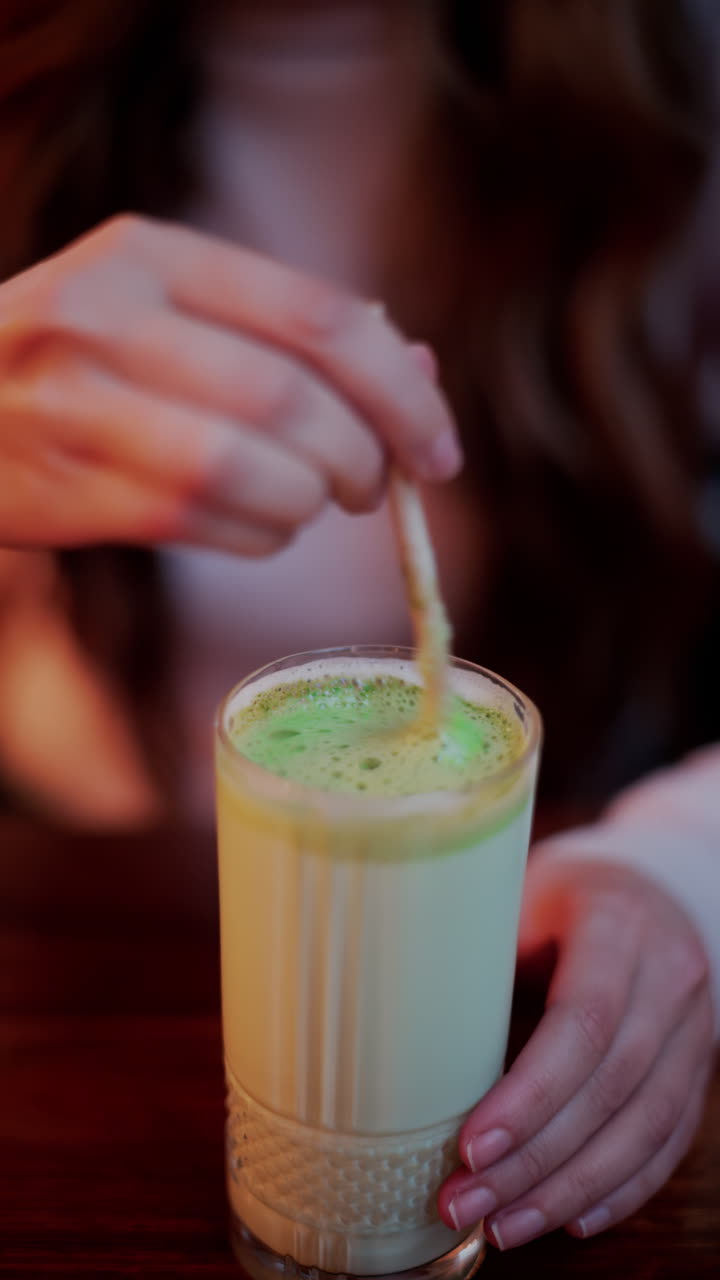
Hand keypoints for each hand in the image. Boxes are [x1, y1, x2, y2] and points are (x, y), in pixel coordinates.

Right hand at [0, 215, 459, 553]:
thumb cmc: (78, 363)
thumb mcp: (168, 309)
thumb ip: (286, 335)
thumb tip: (418, 369)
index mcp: (151, 254)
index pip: (321, 320)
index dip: (403, 394)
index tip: (439, 449)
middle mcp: (108, 316)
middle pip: (295, 402)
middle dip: (364, 460)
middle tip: (373, 486)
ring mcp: (77, 406)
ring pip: (253, 473)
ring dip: (308, 505)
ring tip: (305, 503)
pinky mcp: (65, 490)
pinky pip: (207, 525)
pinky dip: (261, 535)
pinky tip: (256, 522)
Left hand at [437, 858, 714, 1249]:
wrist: (655, 881)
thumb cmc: (566, 890)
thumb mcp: (521, 892)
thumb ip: (481, 949)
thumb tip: (396, 1020)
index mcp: (619, 924)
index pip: (582, 1022)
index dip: (528, 1095)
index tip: (469, 1145)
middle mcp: (670, 978)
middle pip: (610, 1088)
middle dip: (533, 1159)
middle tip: (464, 1201)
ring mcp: (693, 1026)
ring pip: (644, 1128)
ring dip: (569, 1189)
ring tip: (502, 1224)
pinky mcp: (697, 1064)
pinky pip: (669, 1140)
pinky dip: (621, 1189)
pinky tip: (568, 1217)